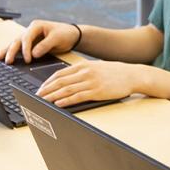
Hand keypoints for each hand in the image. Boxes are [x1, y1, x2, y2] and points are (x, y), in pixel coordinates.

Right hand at [0, 20, 79, 63]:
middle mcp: (30, 30)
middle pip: (17, 40)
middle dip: (11, 51)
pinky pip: (19, 48)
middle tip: (8, 61)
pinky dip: (11, 52)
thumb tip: (33, 54)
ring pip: (15, 43)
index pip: (27, 37)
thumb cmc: (65, 34)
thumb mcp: (57, 39)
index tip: (27, 60)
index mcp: (36, 26)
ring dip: (7, 51)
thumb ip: (45, 46)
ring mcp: (29, 37)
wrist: (71, 35)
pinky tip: (3, 58)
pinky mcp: (30, 44)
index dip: (25, 49)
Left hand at [36, 60, 150, 106]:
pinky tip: (58, 104)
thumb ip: (83, 72)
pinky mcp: (97, 91)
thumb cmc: (115, 73)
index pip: (60, 73)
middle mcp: (85, 72)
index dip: (48, 82)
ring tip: (43, 101)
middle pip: (60, 81)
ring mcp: (91, 81)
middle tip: (37, 96)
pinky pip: (78, 96)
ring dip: (53, 96)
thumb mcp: (97, 67)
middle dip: (47, 89)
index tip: (41, 88)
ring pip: (66, 89)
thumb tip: (68, 80)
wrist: (132, 75)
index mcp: (83, 65)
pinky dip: (66, 100)